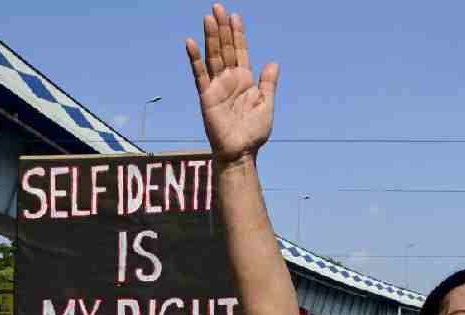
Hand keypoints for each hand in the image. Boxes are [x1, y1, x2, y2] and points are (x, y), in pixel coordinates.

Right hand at [185, 3, 279, 161]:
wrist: (241, 151)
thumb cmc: (254, 133)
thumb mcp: (267, 106)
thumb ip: (268, 84)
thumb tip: (273, 63)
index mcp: (245, 81)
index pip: (240, 52)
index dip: (238, 35)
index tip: (235, 16)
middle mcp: (229, 80)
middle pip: (225, 49)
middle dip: (222, 28)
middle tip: (218, 7)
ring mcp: (217, 86)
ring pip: (213, 56)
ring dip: (211, 37)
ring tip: (209, 17)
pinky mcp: (207, 96)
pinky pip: (199, 74)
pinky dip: (194, 58)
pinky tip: (190, 42)